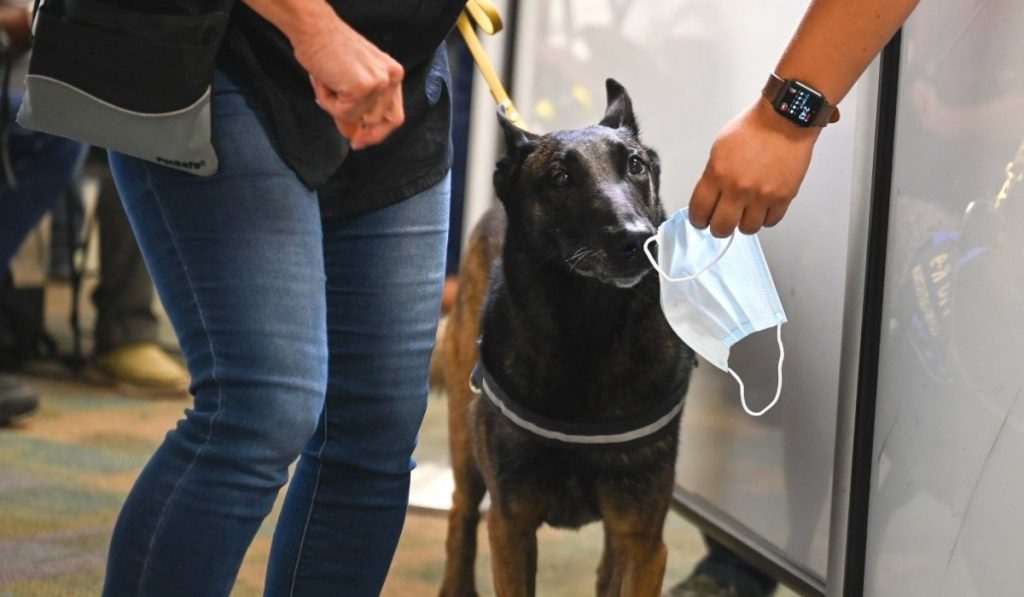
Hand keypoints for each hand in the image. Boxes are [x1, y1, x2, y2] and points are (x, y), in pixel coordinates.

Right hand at [292, 19, 404, 149]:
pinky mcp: (362, 88)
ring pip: (357, 118)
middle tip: (336, 116)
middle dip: (353, 123)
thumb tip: (354, 137)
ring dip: (335, 107)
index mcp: (393, 74)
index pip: (394, 116)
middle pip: (377, 121)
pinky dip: (327, 102)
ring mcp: (379, 83)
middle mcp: (391, 78)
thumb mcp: (352, 81)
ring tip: (326, 83)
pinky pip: (342, 113)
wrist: (313, 28)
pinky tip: (323, 80)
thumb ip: (359, 109)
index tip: (360, 142)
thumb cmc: (328, 49)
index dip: (377, 134)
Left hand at [689, 100, 819, 236]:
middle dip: (719, 228)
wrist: (784, 120)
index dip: (698, 220)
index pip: (699, 211)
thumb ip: (713, 176)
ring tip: (746, 213)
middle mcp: (738, 188)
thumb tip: (711, 198)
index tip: (702, 220)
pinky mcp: (783, 197)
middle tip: (722, 221)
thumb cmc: (753, 129)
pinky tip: (763, 208)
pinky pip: (770, 222)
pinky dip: (765, 218)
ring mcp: (761, 195)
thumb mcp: (719, 149)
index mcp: (717, 174)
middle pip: (721, 228)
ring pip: (747, 229)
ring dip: (744, 223)